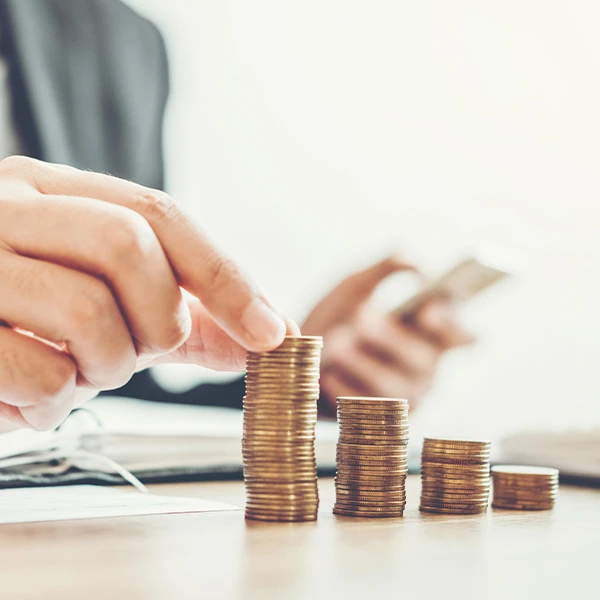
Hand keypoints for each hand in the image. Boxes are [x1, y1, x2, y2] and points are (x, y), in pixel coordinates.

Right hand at [0, 156, 294, 430]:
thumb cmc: (20, 321)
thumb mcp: (100, 301)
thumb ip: (180, 313)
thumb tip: (266, 335)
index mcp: (50, 190)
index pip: (160, 214)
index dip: (226, 276)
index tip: (272, 332)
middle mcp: (4, 209)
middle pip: (130, 247)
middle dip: (158, 319)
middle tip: (141, 350)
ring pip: (88, 313)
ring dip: (106, 365)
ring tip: (76, 370)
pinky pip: (39, 374)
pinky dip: (54, 403)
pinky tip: (29, 396)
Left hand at [301, 256, 473, 416]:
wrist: (298, 356)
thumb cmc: (337, 317)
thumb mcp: (356, 286)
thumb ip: (385, 270)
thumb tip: (415, 263)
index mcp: (430, 332)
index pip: (461, 333)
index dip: (450, 324)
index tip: (426, 311)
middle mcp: (426, 366)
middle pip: (424, 359)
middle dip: (391, 338)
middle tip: (361, 319)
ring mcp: (408, 396)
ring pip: (396, 386)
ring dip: (364, 365)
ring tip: (337, 347)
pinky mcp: (383, 421)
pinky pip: (370, 410)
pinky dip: (347, 389)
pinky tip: (327, 373)